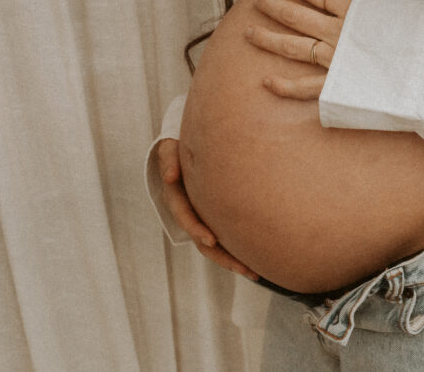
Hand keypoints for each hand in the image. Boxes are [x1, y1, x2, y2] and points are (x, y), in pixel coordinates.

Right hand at [155, 137, 260, 280]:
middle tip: (243, 267)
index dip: (197, 229)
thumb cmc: (179, 150)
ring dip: (232, 262)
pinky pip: (223, 241)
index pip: (187, 217)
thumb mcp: (169, 150)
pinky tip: (255, 264)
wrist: (184, 154)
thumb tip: (170, 176)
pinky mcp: (212, 221)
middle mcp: (188, 214)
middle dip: (222, 256)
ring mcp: (200, 220)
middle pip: (203, 242)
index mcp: (176, 199)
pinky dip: (237, 252)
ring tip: (254, 273)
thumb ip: (168, 160)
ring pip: (214, 248)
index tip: (212, 240)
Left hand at [245, 0, 365, 99]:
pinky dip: (285, 86)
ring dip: (268, 39)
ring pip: (292, 47)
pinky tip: (266, 81)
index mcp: (352, 8)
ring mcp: (335, 59)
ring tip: (248, 32)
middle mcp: (338, 32)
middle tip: (257, 1)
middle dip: (273, 7)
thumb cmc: (411, 28)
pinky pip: (306, 87)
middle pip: (296, 17)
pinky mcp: (338, 85)